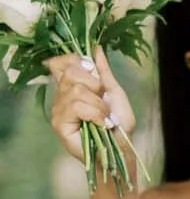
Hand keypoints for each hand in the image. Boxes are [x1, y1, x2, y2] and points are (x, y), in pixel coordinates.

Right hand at [48, 48, 134, 163]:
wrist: (122, 150)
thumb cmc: (120, 125)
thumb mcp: (114, 93)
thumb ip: (104, 71)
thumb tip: (96, 48)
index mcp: (72, 86)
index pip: (60, 62)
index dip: (74, 60)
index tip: (92, 71)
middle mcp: (61, 96)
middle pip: (70, 73)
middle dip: (94, 84)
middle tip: (104, 101)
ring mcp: (58, 110)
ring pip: (75, 90)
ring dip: (98, 104)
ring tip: (106, 118)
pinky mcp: (59, 124)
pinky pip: (76, 106)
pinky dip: (95, 113)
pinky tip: (102, 124)